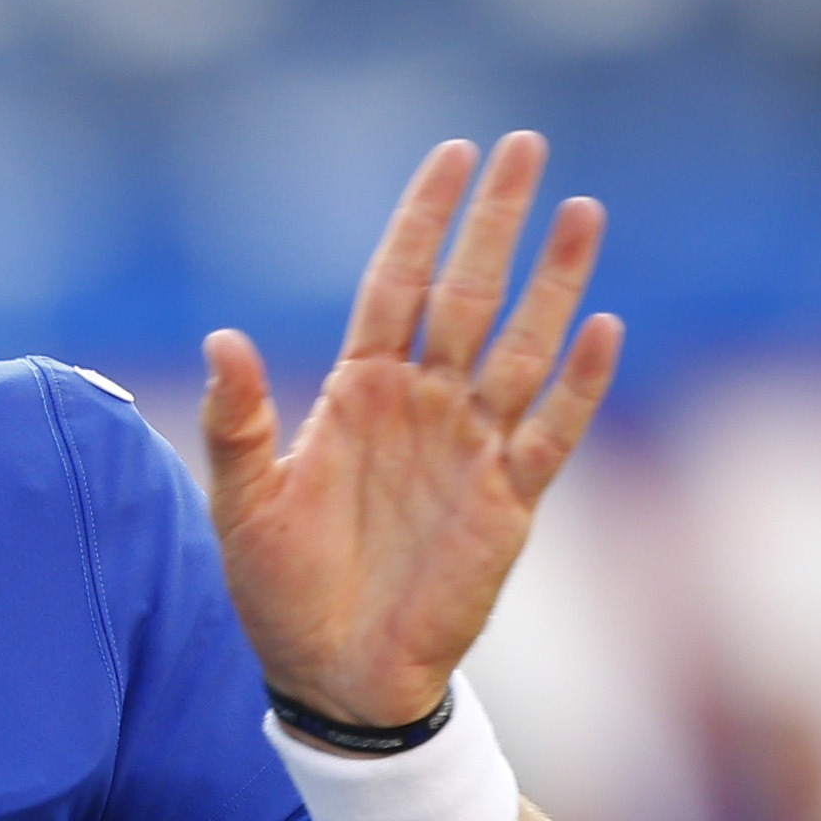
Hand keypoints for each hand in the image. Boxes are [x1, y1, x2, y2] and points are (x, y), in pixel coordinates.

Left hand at [200, 134, 621, 730]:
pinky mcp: (508, 499)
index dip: (422, 221)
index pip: (395, 284)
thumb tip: (220, 339)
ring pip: (522, 346)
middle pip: (467, 294)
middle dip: (497, 222)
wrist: (332, 674)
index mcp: (356, 392)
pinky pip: (550, 430)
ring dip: (553, 282)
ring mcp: (470, 447)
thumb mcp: (242, 504)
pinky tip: (601, 328)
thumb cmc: (278, 588)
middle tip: (528, 146)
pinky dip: (578, 383)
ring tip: (583, 211)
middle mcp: (421, 404)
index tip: (453, 154)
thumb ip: (237, 422)